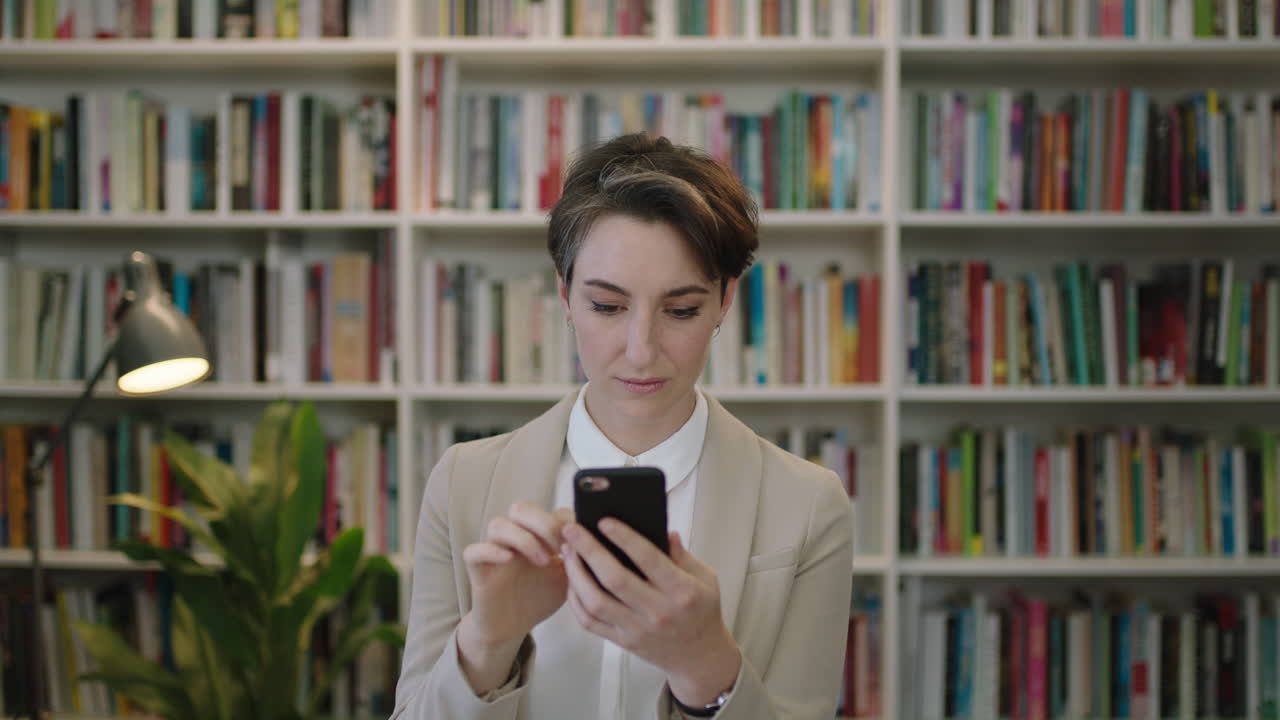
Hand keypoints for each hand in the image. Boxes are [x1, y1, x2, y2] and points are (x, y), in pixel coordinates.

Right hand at [458, 501, 572, 692]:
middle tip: (561, 545)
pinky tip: (508, 559)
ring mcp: (495, 550)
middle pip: (521, 508)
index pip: (550, 511)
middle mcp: (515, 536)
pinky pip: (474, 550)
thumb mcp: (568, 578)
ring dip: (524, 538)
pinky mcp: (477, 568)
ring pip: (498, 524)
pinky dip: (491, 550)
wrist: (511, 626)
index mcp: (539, 535)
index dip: (567, 521)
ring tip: (544, 560)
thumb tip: (605, 543)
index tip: (582, 539)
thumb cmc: (540, 597)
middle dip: (544, 522)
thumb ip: (580, 559)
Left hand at [560, 520, 741, 707]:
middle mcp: (658, 611)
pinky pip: (590, 622)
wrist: (698, 656)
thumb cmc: (701, 611)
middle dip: (589, 550)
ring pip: (596, 601)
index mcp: (681, 591)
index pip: (648, 559)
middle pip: (614, 578)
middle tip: (572, 529)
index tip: (604, 521)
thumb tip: (665, 531)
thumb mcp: (706, 578)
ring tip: (568, 551)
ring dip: (576, 574)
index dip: (624, 537)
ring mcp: (637, 629)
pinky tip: (572, 580)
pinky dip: (576, 600)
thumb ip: (682, 554)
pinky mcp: (623, 641)